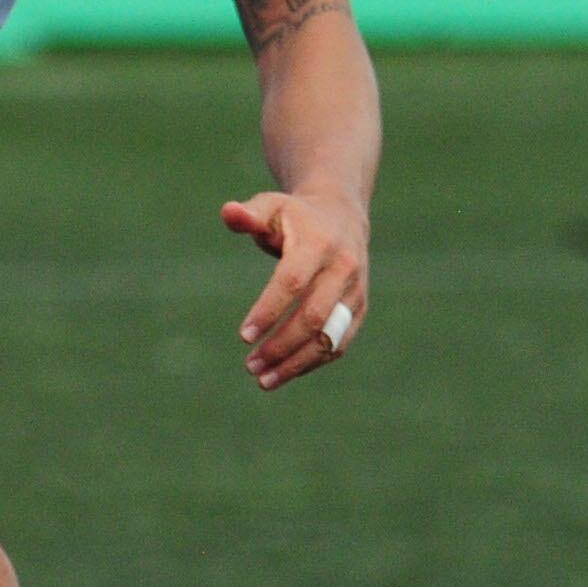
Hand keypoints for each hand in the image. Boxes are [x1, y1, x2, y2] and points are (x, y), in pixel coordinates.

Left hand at [226, 188, 367, 389]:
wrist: (341, 216)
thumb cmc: (294, 216)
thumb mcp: (270, 206)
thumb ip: (247, 215)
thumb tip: (228, 212)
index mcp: (319, 243)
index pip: (293, 282)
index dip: (269, 310)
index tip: (244, 336)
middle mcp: (343, 269)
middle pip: (313, 316)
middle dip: (280, 345)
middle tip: (249, 366)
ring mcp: (355, 292)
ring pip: (329, 337)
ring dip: (297, 363)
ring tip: (263, 380)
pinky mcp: (359, 309)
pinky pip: (338, 343)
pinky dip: (312, 362)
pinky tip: (284, 373)